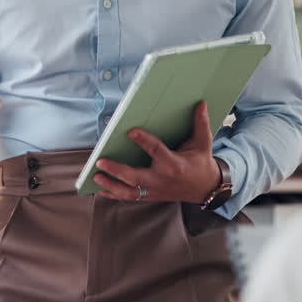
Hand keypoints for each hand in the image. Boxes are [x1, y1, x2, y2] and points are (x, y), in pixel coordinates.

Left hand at [94, 101, 220, 203]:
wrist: (206, 189)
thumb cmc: (201, 163)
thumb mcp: (203, 143)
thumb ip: (200, 123)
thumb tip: (201, 103)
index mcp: (174, 164)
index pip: (156, 151)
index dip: (144, 141)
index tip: (130, 132)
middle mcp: (162, 179)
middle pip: (136, 178)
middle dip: (117, 171)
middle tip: (101, 161)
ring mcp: (155, 190)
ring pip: (130, 192)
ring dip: (111, 185)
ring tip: (96, 176)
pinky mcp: (151, 196)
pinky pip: (130, 198)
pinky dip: (114, 194)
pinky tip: (100, 189)